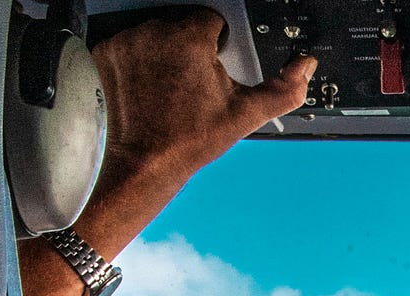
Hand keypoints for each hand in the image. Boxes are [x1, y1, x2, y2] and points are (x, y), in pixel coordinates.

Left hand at [90, 7, 315, 173]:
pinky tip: (147, 85)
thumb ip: (283, 88)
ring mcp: (125, 43)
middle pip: (182, 25)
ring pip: (155, 33)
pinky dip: (138, 59)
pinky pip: (130, 44)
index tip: (212, 69)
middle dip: (190, 47)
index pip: (211, 20)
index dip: (218, 45)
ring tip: (169, 85)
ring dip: (163, 51)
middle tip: (192, 82)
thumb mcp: (245, 114)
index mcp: (189, 39)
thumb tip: (304, 66)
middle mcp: (153, 34)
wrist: (144, 162)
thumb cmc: (190, 139)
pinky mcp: (105, 53)